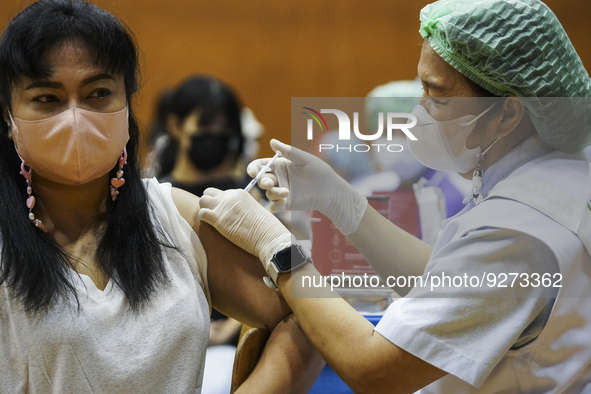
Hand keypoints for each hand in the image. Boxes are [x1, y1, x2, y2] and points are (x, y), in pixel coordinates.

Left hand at [198, 188, 291, 269]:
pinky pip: (201, 213)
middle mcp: (229, 196)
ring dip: (205, 209)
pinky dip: (203, 219)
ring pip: (202, 200)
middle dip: (209, 202)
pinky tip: (211, 225)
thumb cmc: (265, 227)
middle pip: (209, 192)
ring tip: (211, 219)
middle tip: (214, 214)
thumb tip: (233, 214)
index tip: (224, 212)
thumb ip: (241, 208)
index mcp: (239, 193)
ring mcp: (222, 206)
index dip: (221, 203)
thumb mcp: (253, 210)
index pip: (222, 193)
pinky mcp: (217, 218)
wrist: (267, 236)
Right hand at [247, 139, 367, 234]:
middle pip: (261, 180)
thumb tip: (272, 141)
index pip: (261, 166)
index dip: (253, 168)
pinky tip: (283, 202)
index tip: (252, 172)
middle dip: (262, 181)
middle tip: (269, 183)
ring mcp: (282, 191)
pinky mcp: (286, 204)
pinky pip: (274, 205)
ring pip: (268, 193)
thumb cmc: (320, 171)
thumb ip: (288, 151)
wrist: (331, 190)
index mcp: (280, 165)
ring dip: (274, 193)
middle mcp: (278, 178)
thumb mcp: (305, 159)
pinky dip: (275, 205)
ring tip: (287, 193)